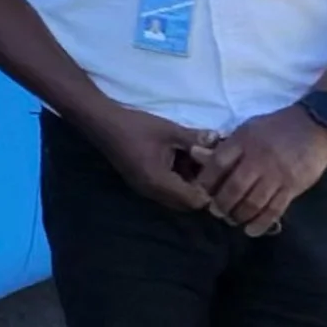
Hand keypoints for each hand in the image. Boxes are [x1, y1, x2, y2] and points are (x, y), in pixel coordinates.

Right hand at [94, 104, 217, 211]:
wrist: (103, 123)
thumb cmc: (136, 127)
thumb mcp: (170, 130)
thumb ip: (195, 139)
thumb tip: (220, 140)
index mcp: (159, 182)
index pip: (193, 200)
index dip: (210, 192)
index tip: (223, 176)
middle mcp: (152, 192)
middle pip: (186, 204)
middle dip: (202, 190)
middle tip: (215, 172)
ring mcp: (146, 189)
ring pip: (177, 198)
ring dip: (190, 185)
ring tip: (202, 166)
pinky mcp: (143, 183)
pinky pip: (167, 190)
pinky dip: (179, 181)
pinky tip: (185, 162)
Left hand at [194, 106, 326, 236]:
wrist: (315, 125)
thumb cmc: (276, 127)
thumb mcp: (247, 128)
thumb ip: (225, 145)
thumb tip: (194, 153)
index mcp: (244, 141)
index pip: (218, 164)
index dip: (206, 181)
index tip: (200, 191)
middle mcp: (258, 159)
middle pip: (234, 188)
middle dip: (221, 204)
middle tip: (216, 211)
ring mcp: (276, 175)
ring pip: (253, 202)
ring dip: (239, 215)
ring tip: (232, 219)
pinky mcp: (293, 187)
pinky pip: (274, 210)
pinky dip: (261, 223)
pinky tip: (251, 230)